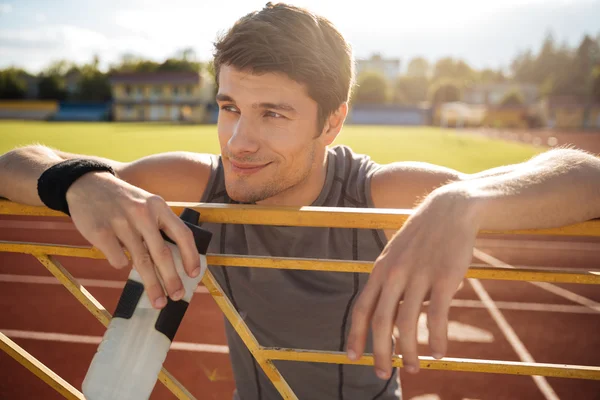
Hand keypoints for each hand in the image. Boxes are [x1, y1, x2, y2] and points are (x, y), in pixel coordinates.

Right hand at [65, 171, 199, 308]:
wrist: (87, 184)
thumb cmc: (122, 201)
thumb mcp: (146, 204)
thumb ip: (159, 226)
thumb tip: (176, 262)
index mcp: (158, 206)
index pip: (182, 233)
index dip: (191, 256)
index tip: (194, 275)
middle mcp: (142, 213)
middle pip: (162, 253)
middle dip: (172, 279)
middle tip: (177, 296)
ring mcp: (120, 222)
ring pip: (141, 262)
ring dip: (152, 285)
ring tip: (157, 301)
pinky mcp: (100, 231)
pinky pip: (117, 259)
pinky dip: (121, 264)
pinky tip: (119, 260)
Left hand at [346, 188, 479, 377]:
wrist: (450, 209)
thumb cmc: (422, 236)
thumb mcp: (396, 254)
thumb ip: (389, 282)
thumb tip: (388, 315)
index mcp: (380, 269)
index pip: (361, 308)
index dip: (355, 335)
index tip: (353, 357)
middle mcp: (395, 274)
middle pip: (381, 322)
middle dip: (380, 352)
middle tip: (382, 373)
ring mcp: (419, 276)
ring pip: (408, 324)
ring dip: (409, 352)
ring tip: (414, 368)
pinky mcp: (444, 278)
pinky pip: (437, 317)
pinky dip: (437, 339)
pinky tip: (440, 353)